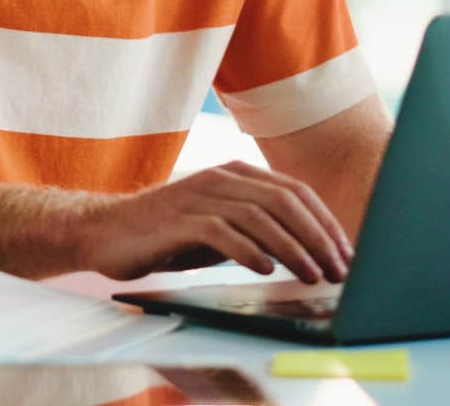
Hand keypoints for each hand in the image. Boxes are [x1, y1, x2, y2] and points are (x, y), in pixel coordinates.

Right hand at [67, 161, 353, 282]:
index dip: (325, 222)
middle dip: (317, 237)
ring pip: (259, 216)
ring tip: (311, 274)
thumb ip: (254, 230)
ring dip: (292, 248)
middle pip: (284, 201)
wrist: (105, 232)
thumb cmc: (166, 235)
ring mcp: (199, 196)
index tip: (345, 253)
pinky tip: (265, 270)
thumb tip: (305, 253)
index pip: (294, 192)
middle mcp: (221, 179)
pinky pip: (222, 232)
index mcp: (235, 175)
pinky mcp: (178, 220)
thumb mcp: (218, 227)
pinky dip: (248, 250)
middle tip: (338, 269)